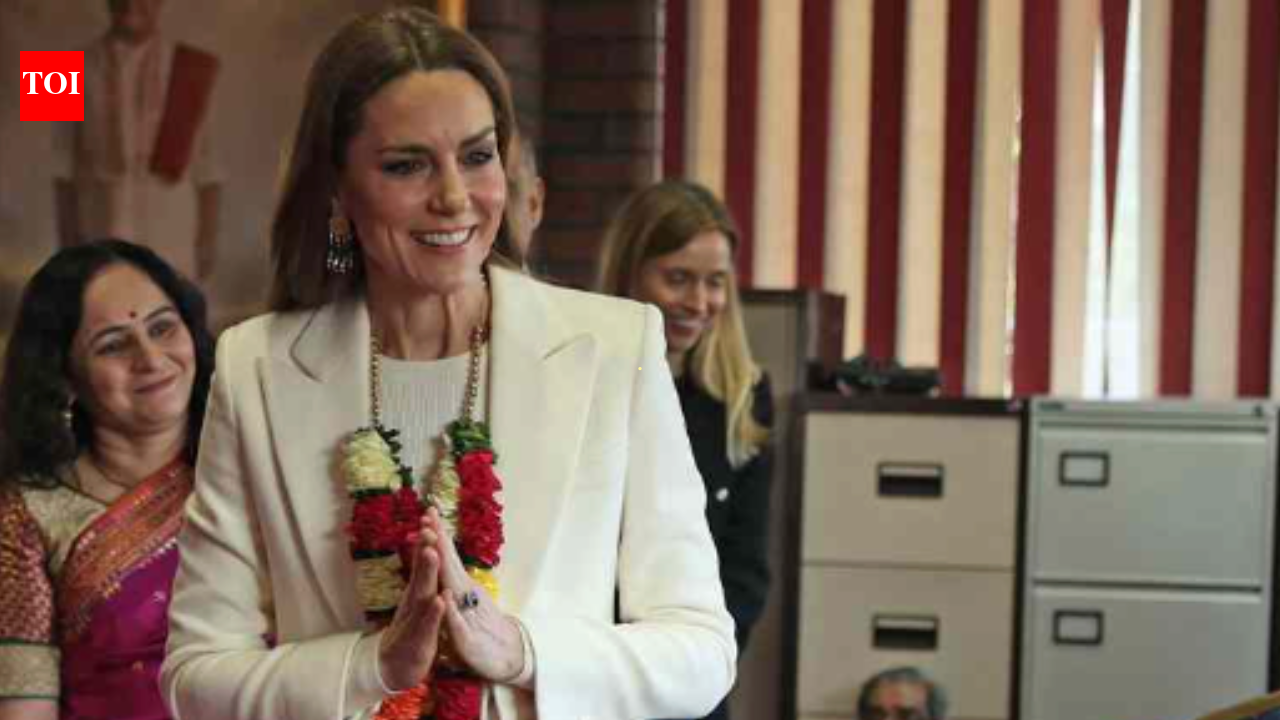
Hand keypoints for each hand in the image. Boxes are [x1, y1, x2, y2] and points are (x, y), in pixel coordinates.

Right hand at [377, 526, 446, 690]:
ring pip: (422, 594)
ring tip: (431, 553)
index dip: (427, 539)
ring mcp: (416, 620)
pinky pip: (428, 624)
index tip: (430, 515)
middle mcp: (415, 601)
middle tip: (428, 527)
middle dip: (425, 549)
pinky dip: (434, 612)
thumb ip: (421, 574)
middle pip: (421, 572)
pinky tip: (439, 599)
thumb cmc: (413, 630)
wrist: (397, 667)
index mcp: (418, 591)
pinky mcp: (421, 640)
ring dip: (427, 574)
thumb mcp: (418, 599)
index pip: (424, 561)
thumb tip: (425, 546)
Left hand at [426, 507, 524, 681]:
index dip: (437, 537)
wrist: (508, 657)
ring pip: (455, 589)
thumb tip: (446, 560)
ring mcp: (468, 615)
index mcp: (462, 588)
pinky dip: (451, 610)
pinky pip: (457, 623)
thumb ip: (456, 582)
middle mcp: (466, 596)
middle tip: (429, 516)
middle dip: (439, 541)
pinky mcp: (467, 640)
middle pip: (450, 565)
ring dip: (444, 567)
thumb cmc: (484, 630)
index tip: (428, 513)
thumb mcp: (466, 603)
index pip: (447, 558)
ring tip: (434, 545)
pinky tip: (444, 597)